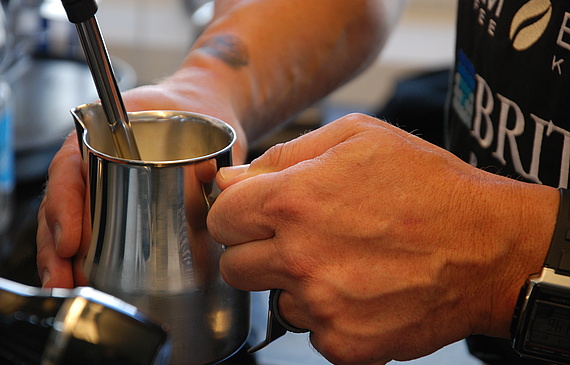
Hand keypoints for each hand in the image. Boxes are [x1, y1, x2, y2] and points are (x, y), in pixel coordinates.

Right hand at [36, 77, 247, 287]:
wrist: (208, 111)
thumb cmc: (199, 112)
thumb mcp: (202, 121)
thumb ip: (205, 152)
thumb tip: (209, 182)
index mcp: (104, 133)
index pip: (70, 169)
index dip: (65, 207)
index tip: (70, 241)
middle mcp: (96, 157)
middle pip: (62, 203)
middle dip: (56, 247)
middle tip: (63, 279)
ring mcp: (103, 180)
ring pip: (69, 219)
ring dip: (63, 258)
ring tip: (67, 286)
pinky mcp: (117, 201)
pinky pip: (91, 227)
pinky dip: (83, 255)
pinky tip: (84, 280)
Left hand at [207, 113, 557, 363]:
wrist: (487, 247)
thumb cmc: (426, 186)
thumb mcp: (357, 138)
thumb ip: (283, 156)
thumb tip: (232, 181)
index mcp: (292, 200)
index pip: (220, 219)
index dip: (236, 215)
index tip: (254, 216)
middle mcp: (299, 257)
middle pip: (234, 267)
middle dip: (256, 251)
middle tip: (299, 239)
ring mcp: (321, 305)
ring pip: (273, 300)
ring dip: (296, 284)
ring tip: (341, 262)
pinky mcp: (344, 342)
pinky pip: (310, 329)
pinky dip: (327, 312)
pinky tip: (360, 289)